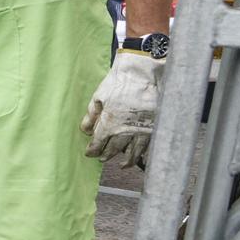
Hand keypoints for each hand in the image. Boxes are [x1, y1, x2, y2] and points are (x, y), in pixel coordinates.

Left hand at [80, 50, 161, 166]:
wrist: (143, 74)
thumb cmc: (118, 82)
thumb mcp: (98, 97)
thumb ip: (90, 116)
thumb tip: (85, 131)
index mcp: (109, 124)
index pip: (98, 144)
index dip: (92, 151)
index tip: (89, 154)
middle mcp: (125, 131)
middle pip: (114, 149)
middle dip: (106, 155)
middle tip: (102, 158)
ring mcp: (141, 130)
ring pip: (133, 152)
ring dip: (127, 160)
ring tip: (122, 165)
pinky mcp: (154, 126)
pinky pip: (148, 145)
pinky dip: (144, 153)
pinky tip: (141, 156)